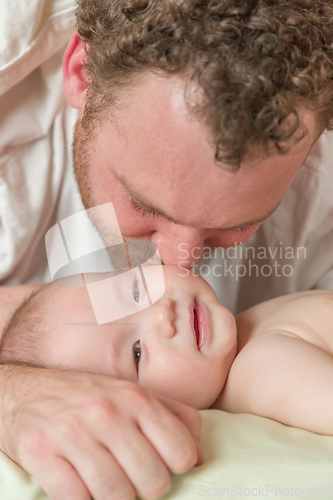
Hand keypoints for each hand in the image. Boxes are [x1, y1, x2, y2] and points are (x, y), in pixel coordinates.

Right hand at [0, 366, 201, 499]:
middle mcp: (106, 412)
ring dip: (115, 498)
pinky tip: (79, 484)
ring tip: (105, 481)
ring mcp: (73, 433)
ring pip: (118, 497)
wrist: (22, 391)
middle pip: (154, 481)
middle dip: (145, 487)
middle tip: (130, 476)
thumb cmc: (85, 396)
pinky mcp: (41, 453)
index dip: (175, 466)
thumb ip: (173, 416)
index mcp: (135, 397)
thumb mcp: (132, 394)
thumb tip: (201, 456)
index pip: (182, 452)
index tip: (159, 463)